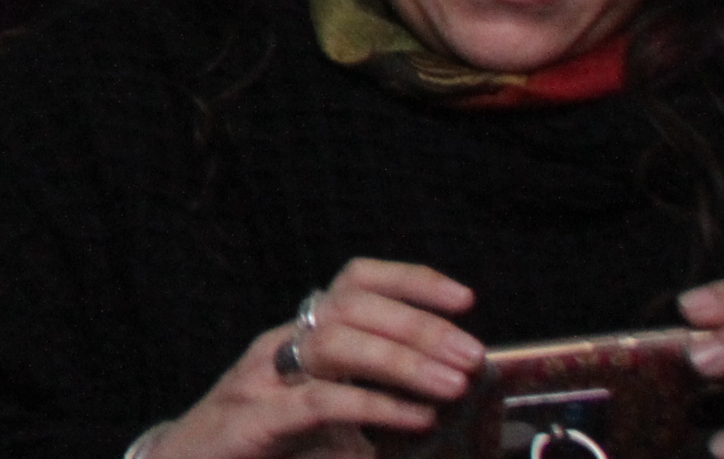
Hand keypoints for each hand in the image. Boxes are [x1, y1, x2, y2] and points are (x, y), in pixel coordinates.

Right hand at [152, 259, 479, 458]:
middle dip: (418, 326)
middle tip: (470, 355)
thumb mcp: (323, 419)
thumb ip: (370, 406)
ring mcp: (261, 379)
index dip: (409, 280)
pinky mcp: (253, 420)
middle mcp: (279, 346)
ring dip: (401, 360)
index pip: (354, 282)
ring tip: (451, 385)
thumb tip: (444, 408)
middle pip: (350, 307)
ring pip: (334, 344)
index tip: (462, 299)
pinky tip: (414, 417)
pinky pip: (318, 402)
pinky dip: (373, 406)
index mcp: (299, 337)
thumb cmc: (262, 445)